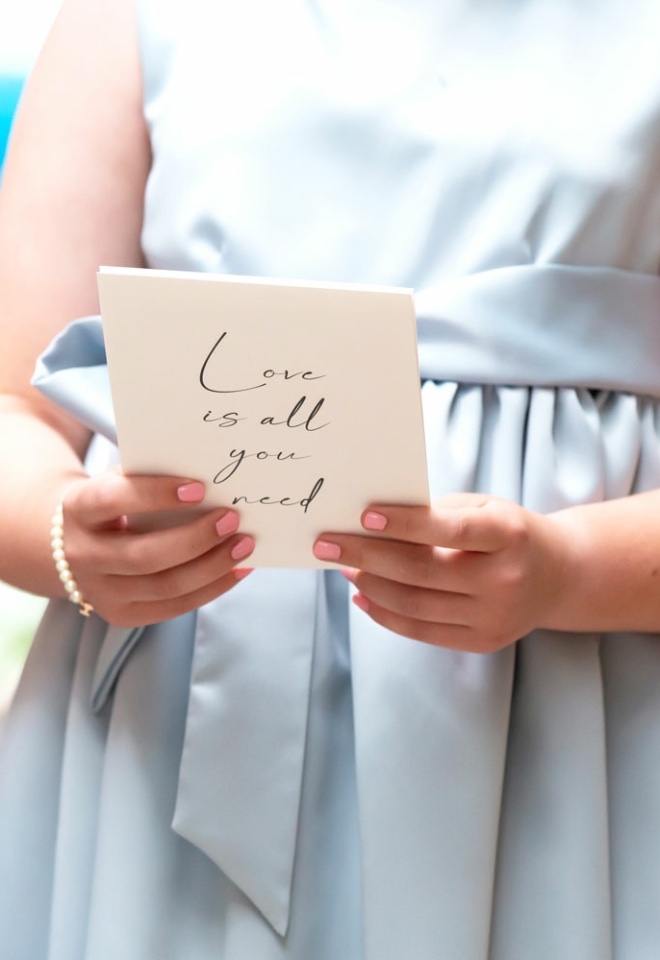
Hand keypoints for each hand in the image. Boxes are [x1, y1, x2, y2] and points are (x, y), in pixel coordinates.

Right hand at [57, 469, 254, 625]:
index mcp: (80, 509)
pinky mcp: (121, 615)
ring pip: (165, 586)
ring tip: (244, 545)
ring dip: (212, 566)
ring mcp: (100, 592)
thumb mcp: (120, 480)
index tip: (200, 487)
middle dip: (196, 539)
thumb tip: (214, 480)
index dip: (156, 494)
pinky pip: (174, 607)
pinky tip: (238, 570)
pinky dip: (212, 588)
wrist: (74, 542)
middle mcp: (83, 555)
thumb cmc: (114, 501)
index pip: (115, 501)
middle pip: (144, 556)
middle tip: (232, 519)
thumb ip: (153, 476)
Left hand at [313, 493, 571, 651]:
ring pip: (414, 604)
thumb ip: (437, 513)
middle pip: (421, 572)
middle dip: (366, 556)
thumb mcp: (485, 508)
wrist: (558, 576)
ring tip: (342, 566)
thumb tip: (371, 522)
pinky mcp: (483, 642)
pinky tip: (361, 595)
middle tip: (326, 543)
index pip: (451, 530)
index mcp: (511, 535)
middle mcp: (505, 580)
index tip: (364, 515)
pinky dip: (384, 614)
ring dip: (369, 584)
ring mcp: (495, 617)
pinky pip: (421, 631)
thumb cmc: (509, 531)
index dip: (406, 524)